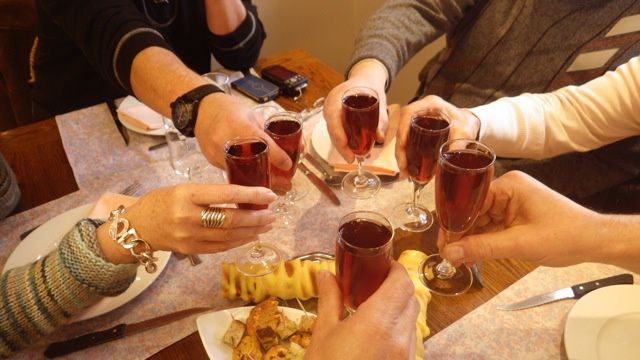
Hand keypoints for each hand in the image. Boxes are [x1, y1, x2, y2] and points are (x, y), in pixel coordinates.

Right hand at [97, 183, 276, 263]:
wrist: (137, 226)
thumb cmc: (162, 201)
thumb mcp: (183, 189)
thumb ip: (210, 193)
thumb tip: (244, 196)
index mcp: (187, 195)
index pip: (225, 194)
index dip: (251, 195)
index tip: (270, 195)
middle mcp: (188, 217)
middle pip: (230, 219)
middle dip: (256, 218)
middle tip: (272, 214)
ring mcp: (190, 237)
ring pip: (229, 236)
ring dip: (251, 231)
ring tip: (267, 224)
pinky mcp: (191, 250)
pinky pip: (221, 247)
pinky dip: (239, 242)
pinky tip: (251, 236)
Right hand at [194, 93, 291, 177]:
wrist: (201, 108)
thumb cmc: (230, 109)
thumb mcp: (252, 115)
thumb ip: (270, 132)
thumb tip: (297, 148)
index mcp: (239, 124)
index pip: (261, 142)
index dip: (277, 156)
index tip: (288, 166)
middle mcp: (225, 140)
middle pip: (251, 165)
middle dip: (270, 179)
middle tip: (286, 186)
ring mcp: (216, 152)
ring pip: (241, 174)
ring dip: (259, 183)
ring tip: (275, 188)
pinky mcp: (212, 161)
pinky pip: (232, 173)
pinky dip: (245, 178)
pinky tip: (256, 182)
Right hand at [306, 263, 418, 359]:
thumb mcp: (322, 334)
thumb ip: (329, 299)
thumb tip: (324, 273)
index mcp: (378, 321)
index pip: (402, 283)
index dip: (395, 270)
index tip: (381, 266)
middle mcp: (400, 337)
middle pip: (411, 300)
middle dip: (396, 289)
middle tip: (373, 287)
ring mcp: (405, 357)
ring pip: (412, 323)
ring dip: (398, 311)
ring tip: (372, 313)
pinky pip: (409, 343)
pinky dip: (398, 332)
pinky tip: (375, 338)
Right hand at [323, 61, 387, 162]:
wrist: (365, 78)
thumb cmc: (370, 87)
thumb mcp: (378, 102)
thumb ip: (380, 120)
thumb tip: (379, 138)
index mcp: (338, 96)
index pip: (334, 118)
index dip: (338, 135)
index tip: (346, 147)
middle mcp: (330, 103)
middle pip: (331, 128)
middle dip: (340, 146)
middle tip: (351, 159)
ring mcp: (329, 109)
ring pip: (332, 131)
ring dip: (341, 145)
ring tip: (351, 156)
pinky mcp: (333, 116)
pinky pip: (335, 129)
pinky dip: (341, 139)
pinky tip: (349, 149)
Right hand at [394, 95, 480, 177]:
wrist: (470, 123)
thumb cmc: (467, 123)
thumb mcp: (465, 132)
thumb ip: (458, 144)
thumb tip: (448, 161)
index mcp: (430, 104)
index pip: (408, 114)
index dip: (402, 131)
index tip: (402, 148)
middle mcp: (420, 110)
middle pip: (401, 127)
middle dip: (400, 149)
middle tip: (403, 168)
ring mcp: (417, 119)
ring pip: (403, 136)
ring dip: (402, 154)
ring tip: (405, 172)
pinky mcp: (417, 128)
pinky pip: (407, 140)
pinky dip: (407, 154)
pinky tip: (409, 167)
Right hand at [438, 171, 602, 266]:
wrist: (595, 241)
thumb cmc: (566, 235)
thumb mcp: (520, 243)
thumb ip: (482, 247)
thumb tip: (450, 253)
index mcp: (509, 185)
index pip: (470, 199)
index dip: (454, 221)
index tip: (442, 241)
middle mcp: (508, 190)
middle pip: (472, 210)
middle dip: (460, 233)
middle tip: (447, 253)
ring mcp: (511, 203)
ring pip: (480, 221)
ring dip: (470, 239)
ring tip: (457, 258)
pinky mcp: (515, 216)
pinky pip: (491, 227)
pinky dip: (483, 241)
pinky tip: (472, 255)